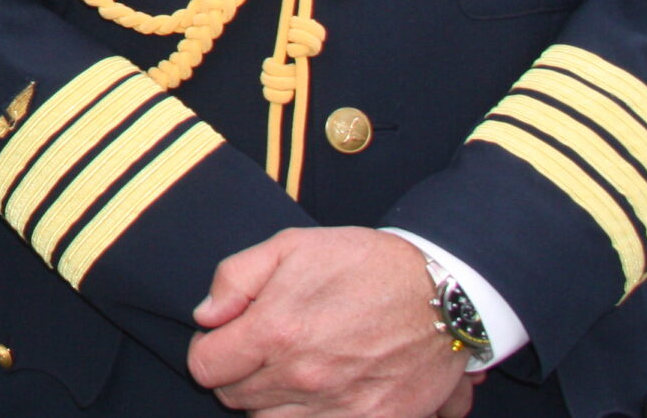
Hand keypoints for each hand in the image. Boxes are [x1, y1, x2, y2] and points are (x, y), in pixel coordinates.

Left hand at [188, 227, 469, 416]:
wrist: (441, 294)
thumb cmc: (363, 264)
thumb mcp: (289, 246)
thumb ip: (234, 279)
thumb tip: (205, 318)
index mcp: (275, 331)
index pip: (206, 367)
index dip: (209, 350)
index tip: (226, 339)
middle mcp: (302, 377)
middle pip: (236, 398)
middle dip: (239, 374)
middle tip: (263, 352)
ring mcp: (339, 407)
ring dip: (271, 402)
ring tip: (291, 373)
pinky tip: (320, 396)